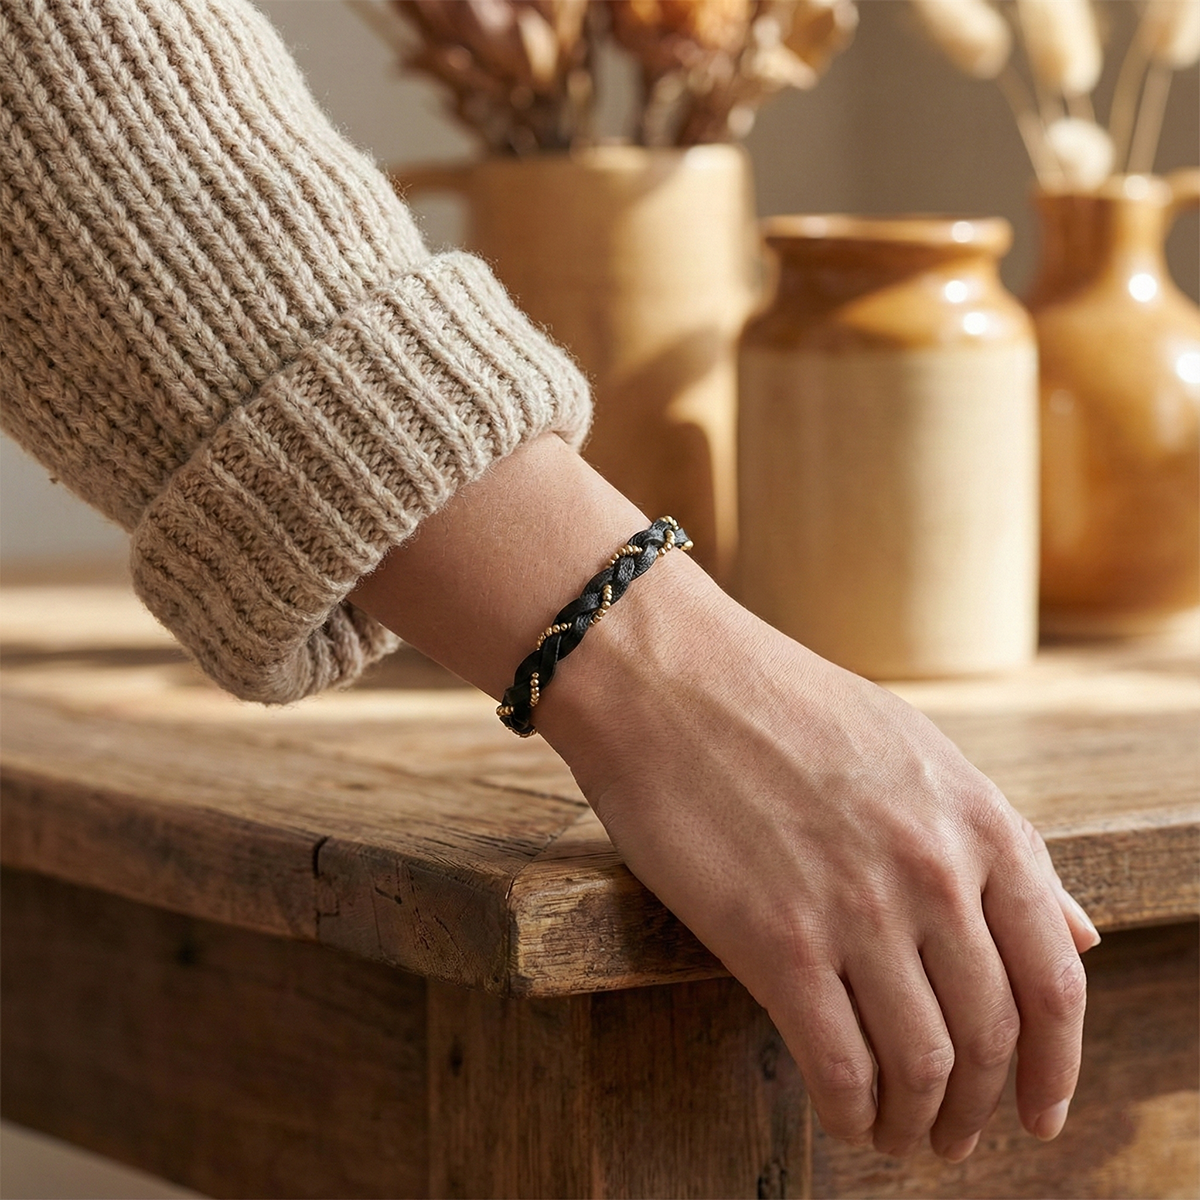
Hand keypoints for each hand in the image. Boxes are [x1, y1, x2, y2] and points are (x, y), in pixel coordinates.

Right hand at [352, 432, 1098, 1161]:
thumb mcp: (916, 753)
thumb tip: (1079, 930)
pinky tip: (844, 1115)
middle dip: (982, 1108)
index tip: (1039, 1110)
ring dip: (920, 1123)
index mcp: (975, 822)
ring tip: (901, 1136)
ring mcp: (856, 908)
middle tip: (957, 1136)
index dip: (1056, 1066)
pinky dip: (853, 1113)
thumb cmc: (783, 706)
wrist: (669, 676)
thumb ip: (996, 845)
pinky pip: (840, 1067)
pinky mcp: (775, 941)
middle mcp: (932, 872)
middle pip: (991, 1036)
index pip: (1053, 980)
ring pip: (924, 1066)